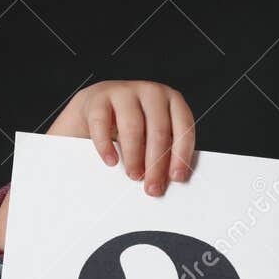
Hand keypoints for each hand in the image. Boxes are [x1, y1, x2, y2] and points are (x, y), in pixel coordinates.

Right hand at [0, 80, 196, 248]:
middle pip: (159, 130)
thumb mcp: (152, 136)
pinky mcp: (99, 98)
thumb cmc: (131, 128)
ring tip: (133, 176)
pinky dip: (106, 145)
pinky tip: (111, 161)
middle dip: (156, 163)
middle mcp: (151, 92)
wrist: (95, 108)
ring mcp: (124, 91)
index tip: (176, 178)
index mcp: (171, 101)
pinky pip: (102, 123)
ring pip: (132, 127)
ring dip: (134, 156)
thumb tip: (170, 181)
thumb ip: (164, 151)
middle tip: (152, 188)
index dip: (181, 154)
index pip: (183, 127)